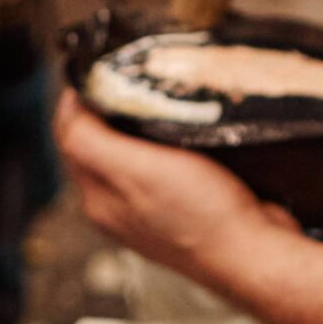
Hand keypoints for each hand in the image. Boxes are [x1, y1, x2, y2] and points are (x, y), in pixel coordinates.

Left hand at [52, 92, 300, 290]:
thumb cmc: (202, 216)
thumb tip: (68, 107)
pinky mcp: (178, 210)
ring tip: (155, 97)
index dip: (79, 97)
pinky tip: (181, 132)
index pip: (69, 134)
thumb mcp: (138, 170)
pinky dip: (162, 143)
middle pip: (94, 143)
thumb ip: (92, 142)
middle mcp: (116, 206)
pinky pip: (158, 166)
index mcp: (98, 197)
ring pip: (126, 154)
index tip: (100, 68)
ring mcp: (147, 211)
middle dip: (104, 107)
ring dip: (134, 123)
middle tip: (130, 76)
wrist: (254, 255)